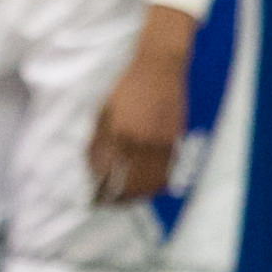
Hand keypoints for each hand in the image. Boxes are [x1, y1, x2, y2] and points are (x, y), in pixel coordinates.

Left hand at [87, 31, 191, 204]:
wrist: (158, 69)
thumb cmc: (127, 87)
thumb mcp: (105, 112)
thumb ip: (100, 140)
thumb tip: (96, 166)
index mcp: (120, 133)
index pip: (109, 170)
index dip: (103, 187)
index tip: (97, 197)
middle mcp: (142, 141)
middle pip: (132, 181)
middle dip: (120, 197)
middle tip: (111, 203)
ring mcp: (162, 141)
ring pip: (153, 179)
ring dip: (140, 193)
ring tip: (130, 199)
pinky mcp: (176, 138)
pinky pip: (168, 168)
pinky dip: (158, 181)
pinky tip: (149, 186)